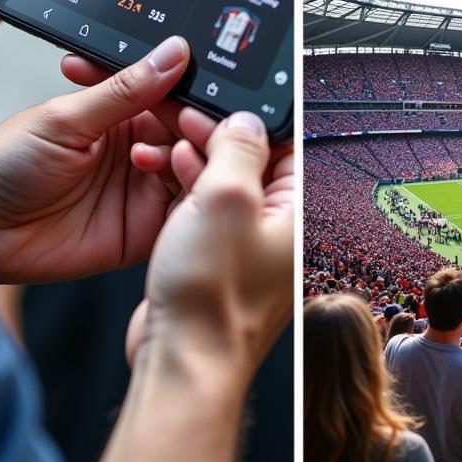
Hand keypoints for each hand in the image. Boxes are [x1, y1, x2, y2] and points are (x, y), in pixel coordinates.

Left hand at [0, 36, 197, 284]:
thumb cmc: (5, 163)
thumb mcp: (66, 118)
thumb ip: (124, 90)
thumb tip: (173, 52)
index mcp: (125, 115)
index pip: (173, 96)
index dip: (187, 92)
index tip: (197, 86)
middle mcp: (141, 149)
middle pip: (192, 133)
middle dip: (195, 125)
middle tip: (184, 122)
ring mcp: (143, 190)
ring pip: (194, 170)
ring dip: (189, 158)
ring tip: (159, 154)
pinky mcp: (143, 230)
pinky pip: (183, 214)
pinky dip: (189, 197)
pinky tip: (168, 181)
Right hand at [125, 110, 292, 376]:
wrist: (183, 361)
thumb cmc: (212, 296)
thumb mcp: (226, 197)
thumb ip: (238, 149)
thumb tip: (245, 121)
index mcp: (294, 210)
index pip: (284, 145)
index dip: (252, 118)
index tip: (225, 100)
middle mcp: (274, 227)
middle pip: (251, 161)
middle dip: (219, 134)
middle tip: (189, 115)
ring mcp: (244, 246)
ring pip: (224, 184)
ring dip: (198, 158)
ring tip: (171, 138)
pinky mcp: (213, 261)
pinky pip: (204, 212)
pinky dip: (186, 189)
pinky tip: (166, 174)